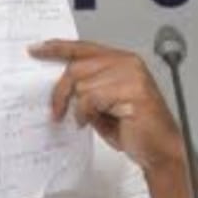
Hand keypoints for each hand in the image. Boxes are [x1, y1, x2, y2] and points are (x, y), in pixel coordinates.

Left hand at [31, 39, 184, 171]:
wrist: (160, 149)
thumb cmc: (136, 129)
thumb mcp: (104, 104)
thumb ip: (87, 88)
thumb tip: (60, 85)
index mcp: (123, 61)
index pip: (85, 48)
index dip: (58, 48)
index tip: (37, 49)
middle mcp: (129, 64)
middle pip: (77, 66)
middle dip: (61, 91)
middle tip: (57, 110)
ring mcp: (133, 76)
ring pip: (83, 84)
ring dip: (79, 107)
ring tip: (87, 120)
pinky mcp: (134, 92)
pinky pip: (93, 98)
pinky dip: (87, 114)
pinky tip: (93, 122)